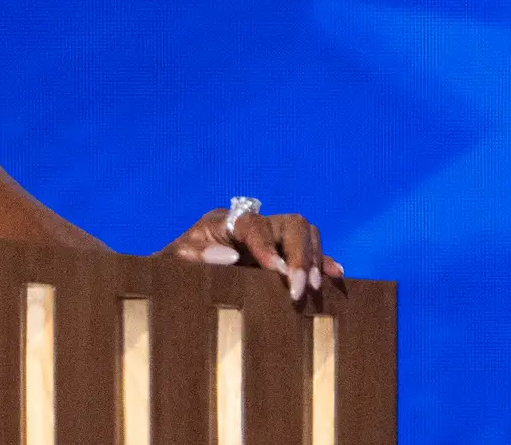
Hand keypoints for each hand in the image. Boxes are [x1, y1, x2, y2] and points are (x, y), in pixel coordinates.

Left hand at [160, 206, 344, 308]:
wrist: (180, 276)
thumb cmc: (176, 267)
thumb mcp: (174, 261)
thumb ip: (195, 256)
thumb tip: (230, 257)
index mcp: (226, 221)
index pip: (254, 225)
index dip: (267, 247)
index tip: (278, 272)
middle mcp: (253, 224)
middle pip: (290, 224)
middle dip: (300, 255)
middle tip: (300, 288)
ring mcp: (272, 238)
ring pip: (306, 233)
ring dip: (314, 259)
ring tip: (313, 288)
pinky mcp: (283, 254)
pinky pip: (312, 251)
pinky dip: (324, 262)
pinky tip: (335, 277)